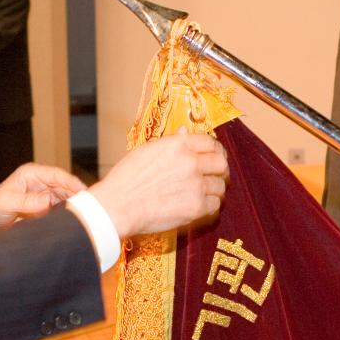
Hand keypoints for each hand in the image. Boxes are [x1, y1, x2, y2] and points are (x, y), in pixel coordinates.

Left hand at [0, 163, 86, 231]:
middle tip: (90, 207)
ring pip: (64, 197)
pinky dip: (66, 213)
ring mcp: (42, 194)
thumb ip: (28, 202)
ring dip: (72, 205)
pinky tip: (74, 220)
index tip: (84, 192)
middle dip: (76, 195)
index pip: (57, 175)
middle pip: (64, 186)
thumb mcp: (8, 203)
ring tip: (85, 215)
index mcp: (32, 174)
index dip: (72, 182)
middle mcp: (39, 182)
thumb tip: (48, 202)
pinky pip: (58, 208)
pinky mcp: (42, 207)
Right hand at [89, 131, 226, 237]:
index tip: (214, 157)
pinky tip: (197, 206)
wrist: (118, 205)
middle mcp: (190, 162)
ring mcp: (195, 185)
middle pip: (222, 163)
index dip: (215, 150)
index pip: (210, 142)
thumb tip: (185, 132)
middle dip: (221, 170)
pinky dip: (208, 207)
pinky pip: (214, 206)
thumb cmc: (126, 179)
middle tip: (216, 177)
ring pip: (220, 186)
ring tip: (202, 194)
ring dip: (213, 190)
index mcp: (178, 145)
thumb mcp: (147, 151)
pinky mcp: (196, 207)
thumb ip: (171, 142)